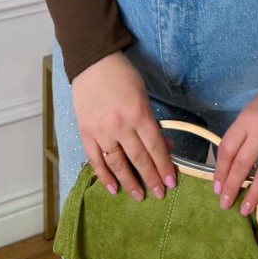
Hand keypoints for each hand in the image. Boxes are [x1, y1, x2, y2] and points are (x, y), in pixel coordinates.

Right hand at [72, 51, 175, 201]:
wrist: (93, 63)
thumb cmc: (123, 76)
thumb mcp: (144, 96)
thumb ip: (152, 121)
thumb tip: (163, 145)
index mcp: (139, 114)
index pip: (155, 147)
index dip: (164, 166)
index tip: (171, 182)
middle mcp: (121, 126)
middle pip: (139, 158)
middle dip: (151, 178)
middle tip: (160, 193)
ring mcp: (101, 131)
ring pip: (118, 163)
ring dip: (130, 182)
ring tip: (139, 195)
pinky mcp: (86, 133)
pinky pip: (96, 159)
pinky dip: (104, 175)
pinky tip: (113, 188)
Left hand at [212, 85, 257, 219]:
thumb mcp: (251, 111)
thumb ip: (241, 134)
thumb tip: (229, 164)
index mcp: (246, 120)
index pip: (227, 149)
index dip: (220, 171)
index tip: (217, 187)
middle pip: (242, 164)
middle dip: (231, 187)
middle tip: (224, 204)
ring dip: (253, 195)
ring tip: (244, 210)